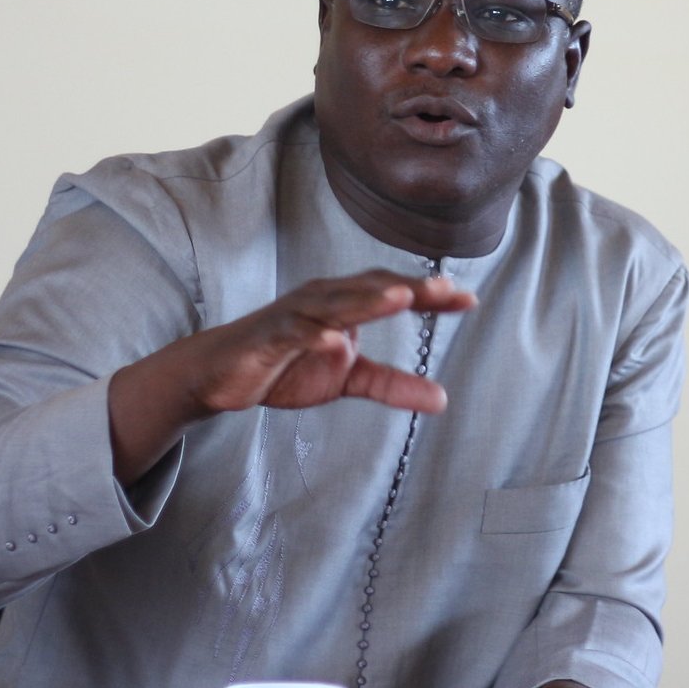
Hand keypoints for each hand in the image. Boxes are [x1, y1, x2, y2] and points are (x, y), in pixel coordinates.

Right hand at [109, 270, 474, 482]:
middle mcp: (323, 299)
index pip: (394, 292)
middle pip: (371, 288)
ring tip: (402, 299)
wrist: (220, 375)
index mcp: (345, 303)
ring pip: (337, 303)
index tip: (468, 300)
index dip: (430, 294)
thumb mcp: (349, 379)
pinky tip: (335, 338)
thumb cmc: (286, 365)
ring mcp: (295, 314)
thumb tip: (443, 399)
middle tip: (446, 289)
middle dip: (408, 288)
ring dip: (368, 300)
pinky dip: (314, 333)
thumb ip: (394, 385)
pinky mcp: (267, 336)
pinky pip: (294, 332)